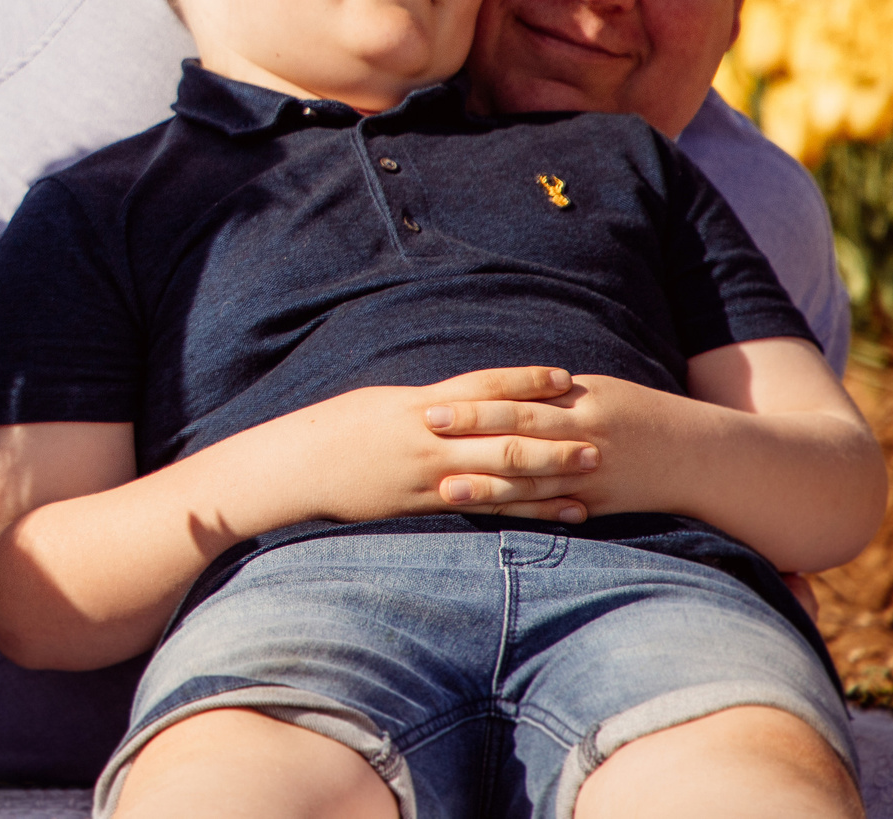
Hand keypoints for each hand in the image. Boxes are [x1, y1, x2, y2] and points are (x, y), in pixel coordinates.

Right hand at [248, 366, 599, 527]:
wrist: (295, 466)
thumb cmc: (333, 430)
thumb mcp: (380, 405)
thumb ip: (426, 406)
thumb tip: (463, 402)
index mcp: (420, 404)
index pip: (483, 386)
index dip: (526, 382)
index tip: (564, 379)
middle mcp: (430, 437)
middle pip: (503, 432)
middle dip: (553, 434)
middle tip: (598, 435)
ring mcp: (428, 473)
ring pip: (502, 473)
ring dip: (550, 473)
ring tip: (591, 471)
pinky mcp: (424, 503)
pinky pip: (486, 506)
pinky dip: (527, 510)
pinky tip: (559, 513)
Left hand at [421, 370, 679, 518]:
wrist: (697, 456)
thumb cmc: (638, 414)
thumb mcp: (597, 393)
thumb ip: (549, 397)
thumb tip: (496, 391)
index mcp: (580, 404)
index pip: (517, 402)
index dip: (474, 406)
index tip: (433, 407)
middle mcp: (584, 438)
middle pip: (517, 436)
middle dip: (470, 435)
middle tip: (425, 433)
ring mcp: (590, 476)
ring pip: (530, 482)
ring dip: (486, 487)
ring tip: (446, 489)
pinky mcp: (597, 506)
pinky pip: (552, 511)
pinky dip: (520, 514)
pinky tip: (489, 518)